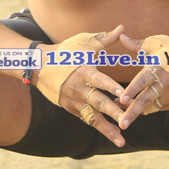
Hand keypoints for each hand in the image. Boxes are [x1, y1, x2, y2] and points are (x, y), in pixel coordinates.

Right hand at [37, 27, 129, 146]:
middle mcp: (79, 88)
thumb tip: (122, 28)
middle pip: (98, 102)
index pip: (100, 80)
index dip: (111, 87)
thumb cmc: (66, 51)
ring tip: (121, 140)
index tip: (123, 94)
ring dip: (107, 129)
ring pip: (93, 117)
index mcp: (84, 71)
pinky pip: (87, 119)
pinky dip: (99, 127)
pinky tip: (112, 134)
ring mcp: (74, 101)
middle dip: (114, 112)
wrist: (40, 65)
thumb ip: (106, 39)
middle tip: (127, 120)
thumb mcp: (84, 42)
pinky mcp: (71, 108)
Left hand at [116, 34, 168, 127]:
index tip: (121, 99)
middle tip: (121, 124)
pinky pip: (158, 107)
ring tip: (124, 119)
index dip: (132, 90)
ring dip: (137, 112)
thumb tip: (121, 35)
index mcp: (158, 68)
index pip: (142, 81)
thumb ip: (137, 44)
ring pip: (151, 106)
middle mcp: (165, 83)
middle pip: (145, 101)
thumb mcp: (159, 44)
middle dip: (132, 113)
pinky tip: (139, 108)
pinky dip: (148, 108)